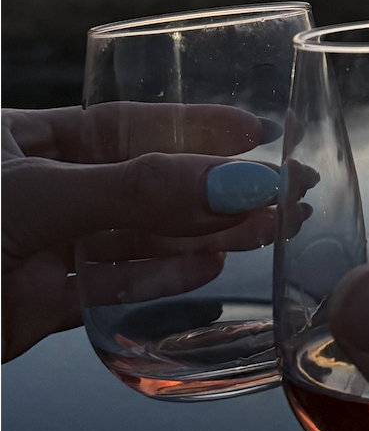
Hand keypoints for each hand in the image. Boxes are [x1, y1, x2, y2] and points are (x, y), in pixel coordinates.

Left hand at [2, 104, 276, 361]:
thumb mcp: (38, 196)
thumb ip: (133, 192)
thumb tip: (229, 183)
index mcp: (24, 141)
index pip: (121, 126)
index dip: (189, 127)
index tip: (252, 132)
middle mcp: (38, 189)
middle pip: (141, 186)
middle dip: (210, 188)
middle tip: (280, 189)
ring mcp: (40, 248)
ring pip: (134, 239)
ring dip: (199, 236)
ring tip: (264, 230)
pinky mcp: (40, 304)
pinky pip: (112, 288)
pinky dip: (161, 280)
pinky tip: (208, 268)